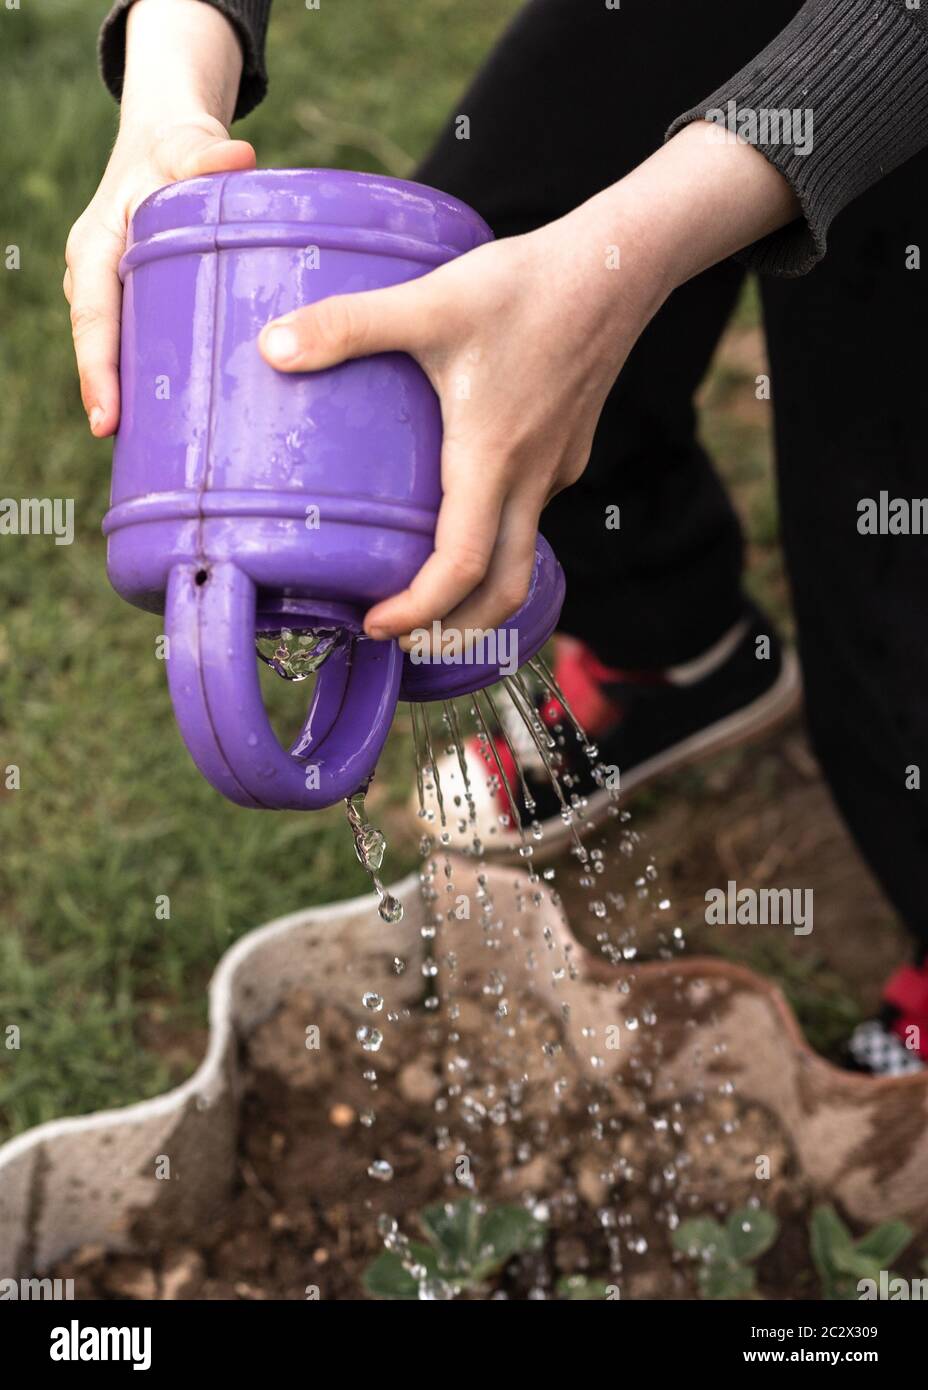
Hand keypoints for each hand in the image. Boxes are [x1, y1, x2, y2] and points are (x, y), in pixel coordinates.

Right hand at [64, 0, 251, 435]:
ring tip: (153, 451)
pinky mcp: (143, 304)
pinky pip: (142, 347)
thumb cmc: (176, 146)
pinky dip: (153, 382)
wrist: (171, 144)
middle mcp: (99, 277)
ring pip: (120, 352)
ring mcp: (119, 294)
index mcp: (96, 247)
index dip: (97, 371)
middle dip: (110, 398)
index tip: (106, 419)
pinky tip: (179, 423)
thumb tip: (240, 159)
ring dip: (132, 398)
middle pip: (102, 347)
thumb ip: (206, 153)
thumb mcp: (186, 145)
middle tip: (127, 446)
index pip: (94, 318)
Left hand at [258, 123, 796, 643]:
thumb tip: (271, 348)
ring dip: (478, 589)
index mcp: (493, 460)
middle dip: (457, 629)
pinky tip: (463, 501)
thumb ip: (349, 325)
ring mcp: (556, 467)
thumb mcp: (430, 301)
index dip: (420, 609)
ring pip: (521, 553)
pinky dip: (498, 534)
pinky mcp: (566, 448)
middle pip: (505, 588)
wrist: (618, 264)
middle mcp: (531, 478)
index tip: (378, 625)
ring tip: (427, 590)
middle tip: (404, 637)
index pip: (463, 567)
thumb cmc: (527, 286)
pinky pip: (532, 510)